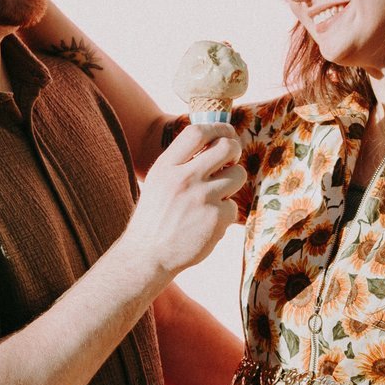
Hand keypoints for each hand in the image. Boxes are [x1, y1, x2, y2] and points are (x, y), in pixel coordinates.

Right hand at [123, 122, 244, 279]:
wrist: (147, 256)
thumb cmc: (154, 217)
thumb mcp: (158, 182)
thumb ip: (180, 163)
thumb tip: (213, 142)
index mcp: (167, 166)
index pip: (197, 132)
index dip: (218, 128)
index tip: (226, 132)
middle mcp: (184, 178)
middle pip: (226, 147)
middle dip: (235, 148)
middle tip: (232, 157)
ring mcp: (202, 198)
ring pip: (237, 175)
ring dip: (232, 183)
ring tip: (217, 195)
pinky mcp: (216, 218)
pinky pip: (233, 206)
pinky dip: (225, 214)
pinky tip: (208, 222)